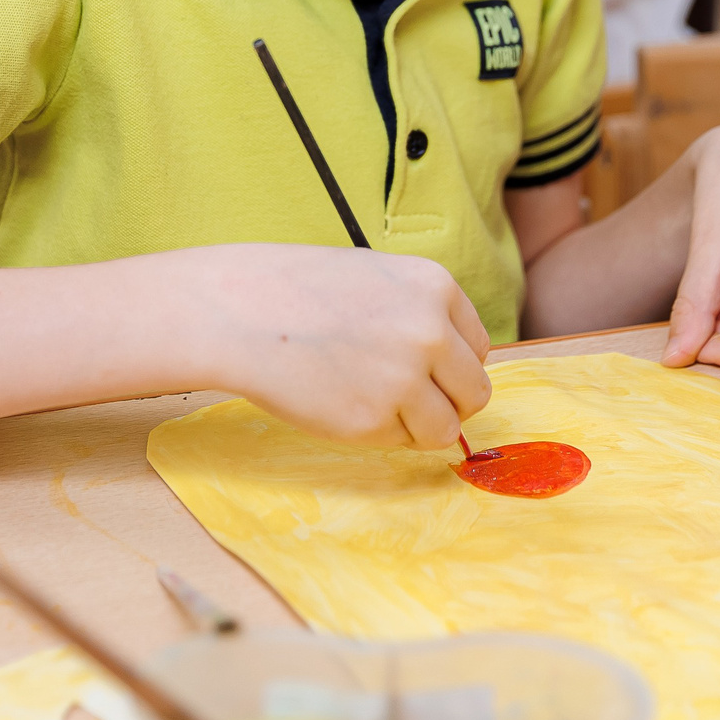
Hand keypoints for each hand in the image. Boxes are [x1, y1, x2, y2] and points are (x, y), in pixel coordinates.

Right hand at [190, 245, 491, 449]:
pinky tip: (345, 404)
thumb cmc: (300, 290)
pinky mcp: (374, 420)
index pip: (478, 347)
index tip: (425, 368)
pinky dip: (383, 433)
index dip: (452, 364)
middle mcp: (431, 332)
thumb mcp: (377, 277)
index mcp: (435, 287)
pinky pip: (403, 442)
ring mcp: (405, 379)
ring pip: (447, 427)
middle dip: (448, 400)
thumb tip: (452, 365)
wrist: (241, 311)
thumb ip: (420, 313)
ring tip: (376, 402)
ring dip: (420, 424)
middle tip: (408, 396)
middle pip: (475, 391)